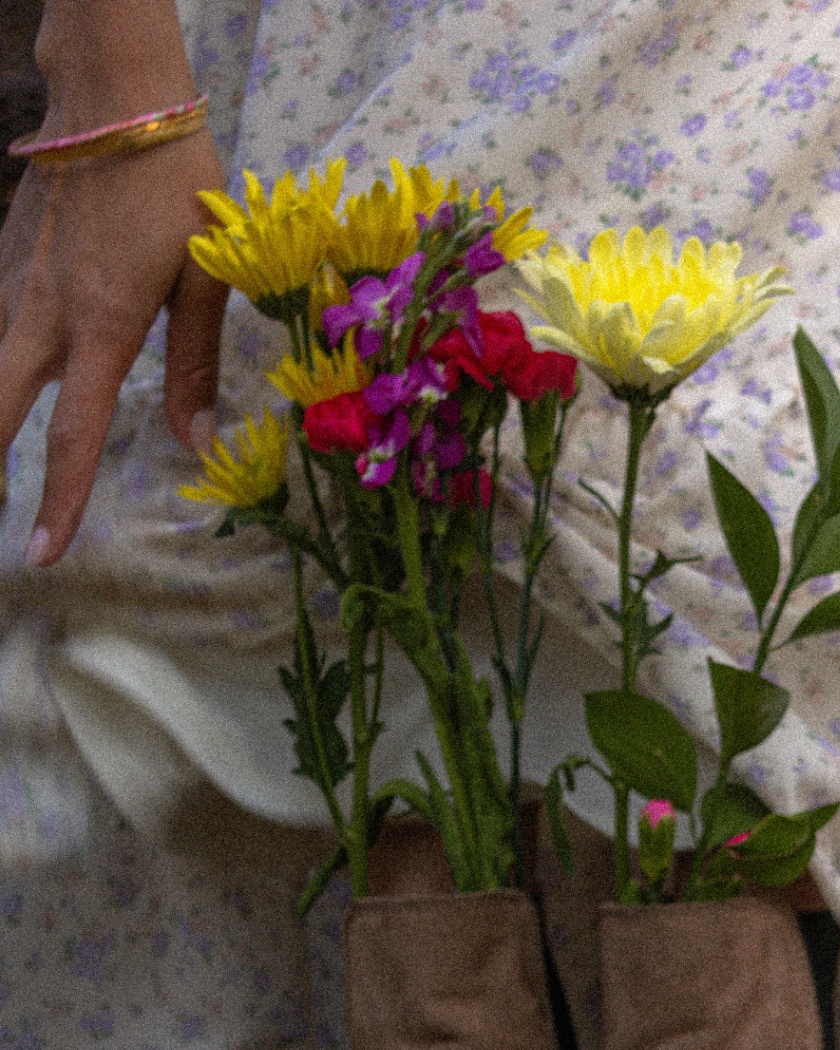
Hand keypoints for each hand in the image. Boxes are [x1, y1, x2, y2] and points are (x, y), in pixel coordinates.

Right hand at [0, 0, 229, 566]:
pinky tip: (0, 390)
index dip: (60, 497)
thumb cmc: (174, 183)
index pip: (75, 430)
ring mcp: (17, 281)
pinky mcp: (7, 256)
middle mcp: (46, 310)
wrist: (114, 95)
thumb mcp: (207, 274)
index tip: (44, 551)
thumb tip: (198, 442)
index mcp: (103, 322)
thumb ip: (197, 361)